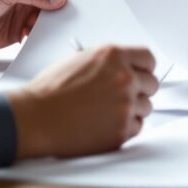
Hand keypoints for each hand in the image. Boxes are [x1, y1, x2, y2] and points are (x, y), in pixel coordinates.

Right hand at [7, 45, 157, 158]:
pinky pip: (136, 128)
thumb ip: (107, 63)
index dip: (144, 68)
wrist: (35, 118)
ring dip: (131, 110)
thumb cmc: (49, 91)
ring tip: (106, 112)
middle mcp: (124, 78)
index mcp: (113, 56)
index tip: (141, 74)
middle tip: (122, 96)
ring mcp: (125, 105)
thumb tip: (124, 68)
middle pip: (152, 84)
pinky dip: (124, 127)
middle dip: (139, 90)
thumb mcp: (79, 60)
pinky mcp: (122, 130)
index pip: (148, 59)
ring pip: (145, 108)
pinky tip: (104, 124)